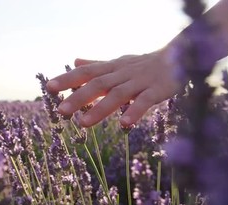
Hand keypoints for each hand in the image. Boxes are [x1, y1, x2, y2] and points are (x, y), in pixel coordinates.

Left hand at [46, 48, 182, 127]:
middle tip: (61, 111)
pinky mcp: (157, 90)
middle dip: (78, 97)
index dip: (68, 79)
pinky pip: (144, 101)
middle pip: (98, 84)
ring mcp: (140, 82)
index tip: (49, 87)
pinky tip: (124, 124)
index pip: (86, 72)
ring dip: (100, 109)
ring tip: (83, 124)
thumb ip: (97, 64)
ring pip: (117, 95)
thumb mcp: (118, 62)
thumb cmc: (144, 64)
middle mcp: (122, 74)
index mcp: (112, 68)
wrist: (178, 56)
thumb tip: (75, 61)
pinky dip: (134, 112)